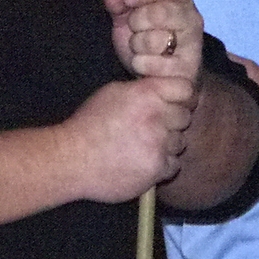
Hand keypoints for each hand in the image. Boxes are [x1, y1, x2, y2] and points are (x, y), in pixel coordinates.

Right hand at [60, 75, 196, 202]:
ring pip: (180, 142)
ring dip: (167, 144)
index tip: (174, 102)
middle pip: (185, 117)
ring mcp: (158, 145)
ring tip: (143, 146)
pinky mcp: (156, 169)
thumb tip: (162, 89)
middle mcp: (156, 118)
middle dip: (171, 122)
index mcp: (145, 94)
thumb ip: (141, 90)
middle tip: (152, 127)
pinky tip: (143, 161)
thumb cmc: (89, 124)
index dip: (181, 96)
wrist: (72, 159)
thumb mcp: (112, 93)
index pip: (185, 89)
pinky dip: (162, 164)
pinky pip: (174, 165)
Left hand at [105, 0, 203, 82]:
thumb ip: (120, 6)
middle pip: (159, 13)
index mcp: (181, 0)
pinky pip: (152, 63)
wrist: (164, 75)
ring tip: (141, 47)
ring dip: (137, 45)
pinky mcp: (187, 69)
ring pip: (154, 40)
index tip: (128, 0)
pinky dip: (140, 63)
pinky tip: (146, 63)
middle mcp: (192, 19)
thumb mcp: (129, 20)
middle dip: (137, 21)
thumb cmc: (147, 40)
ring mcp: (192, 45)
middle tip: (135, 28)